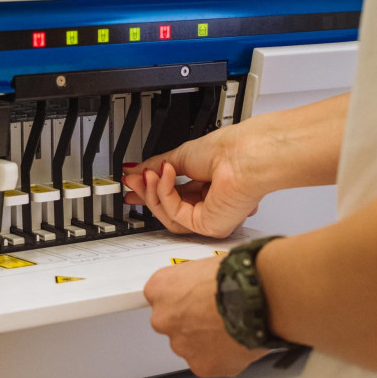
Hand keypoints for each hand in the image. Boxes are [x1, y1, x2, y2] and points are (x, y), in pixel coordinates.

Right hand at [123, 124, 264, 237]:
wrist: (245, 154)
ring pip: (169, 216)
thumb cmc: (230, 151)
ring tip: (147, 174)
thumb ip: (156, 166)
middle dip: (147, 193)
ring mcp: (210, 217)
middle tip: (132, 180)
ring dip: (154, 194)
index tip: (134, 184)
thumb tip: (136, 170)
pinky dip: (165, 193)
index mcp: (208, 187)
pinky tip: (164, 175)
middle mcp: (211, 204)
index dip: (151, 191)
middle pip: (169, 209)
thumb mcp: (182, 155)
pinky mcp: (209, 226)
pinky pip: (175, 215)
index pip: (174, 196)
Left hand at [144, 255, 268, 376]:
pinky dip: (224, 357)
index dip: (184, 299)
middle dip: (193, 322)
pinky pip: (211, 363)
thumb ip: (195, 282)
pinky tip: (239, 341)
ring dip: (208, 341)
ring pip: (192, 346)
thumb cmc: (237, 276)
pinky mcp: (202, 366)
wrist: (256, 297)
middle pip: (175, 324)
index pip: (162, 297)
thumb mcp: (207, 265)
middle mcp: (164, 319)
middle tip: (217, 314)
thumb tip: (203, 285)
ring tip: (233, 327)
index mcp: (160, 289)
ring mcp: (181, 344)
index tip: (196, 299)